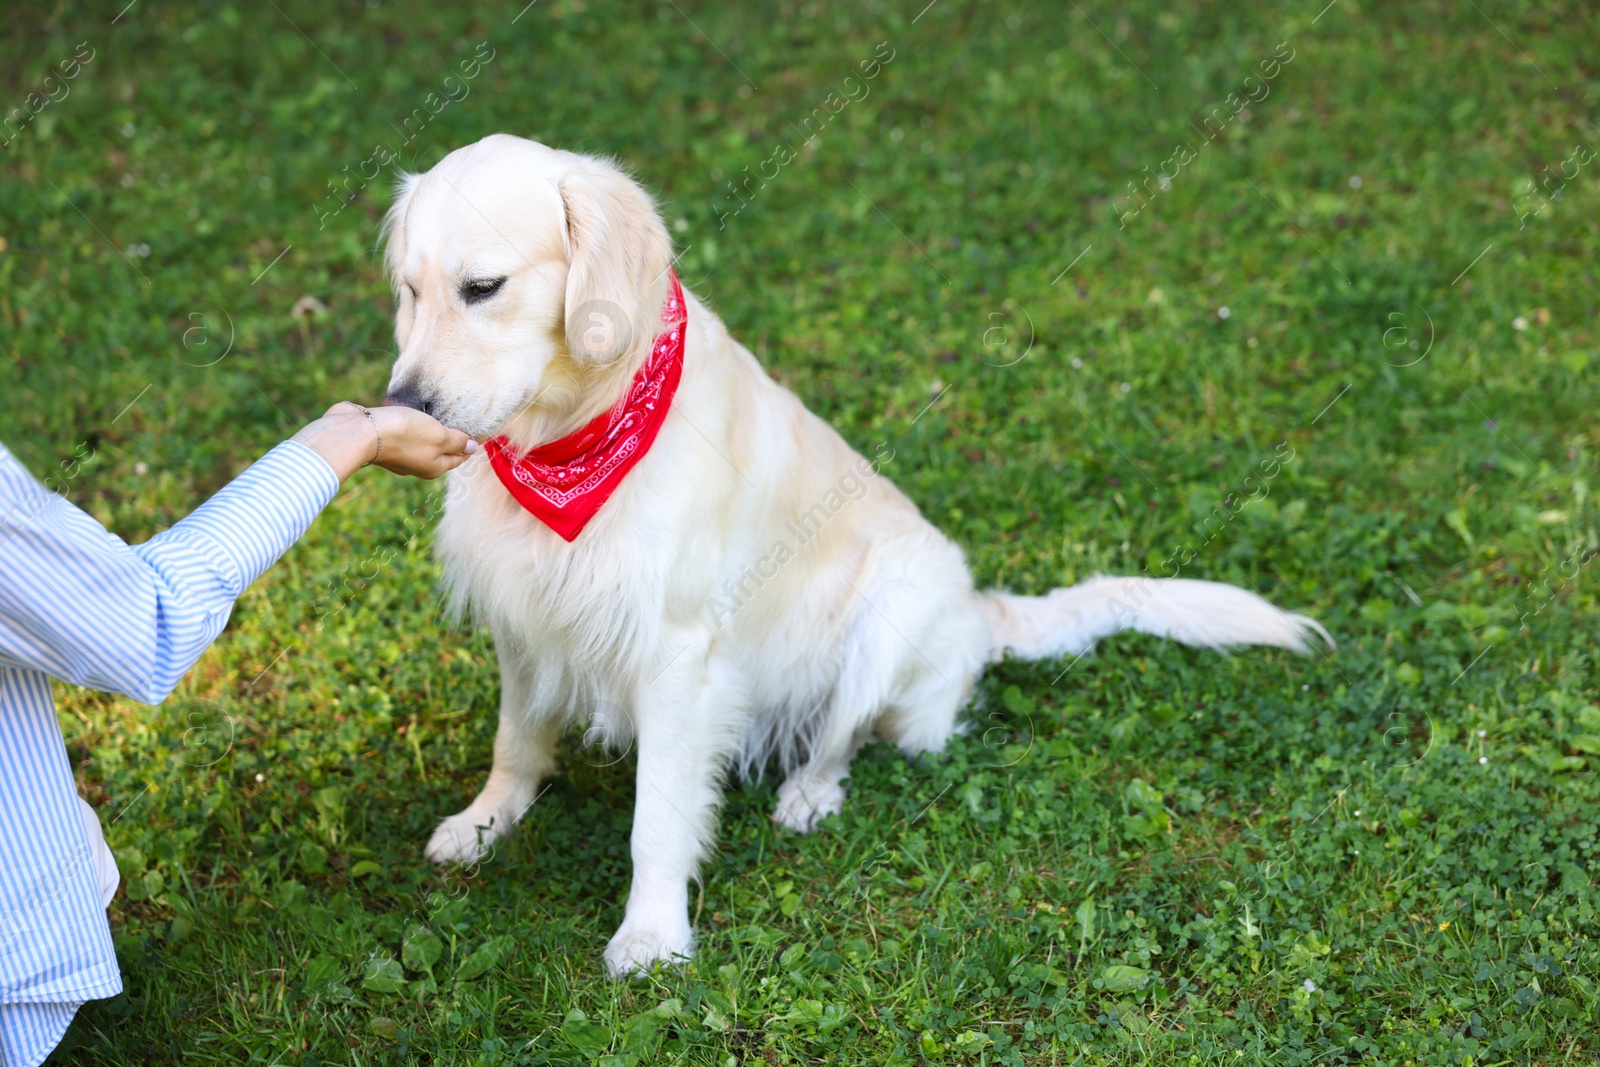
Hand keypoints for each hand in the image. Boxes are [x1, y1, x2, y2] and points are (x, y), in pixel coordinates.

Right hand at [293, 402, 476, 483]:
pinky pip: (403, 434)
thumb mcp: (438, 435)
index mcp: (435, 467)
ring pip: (421, 442)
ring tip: (435, 411)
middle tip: (457, 416)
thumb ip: (456, 441)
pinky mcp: (383, 442)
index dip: (468, 441)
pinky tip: (409, 413)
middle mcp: (417, 465)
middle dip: (450, 436)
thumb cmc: (403, 433)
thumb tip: (472, 447)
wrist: (357, 432)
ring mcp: (399, 455)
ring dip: (428, 429)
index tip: (475, 425)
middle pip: (440, 451)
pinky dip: (409, 425)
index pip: (459, 456)